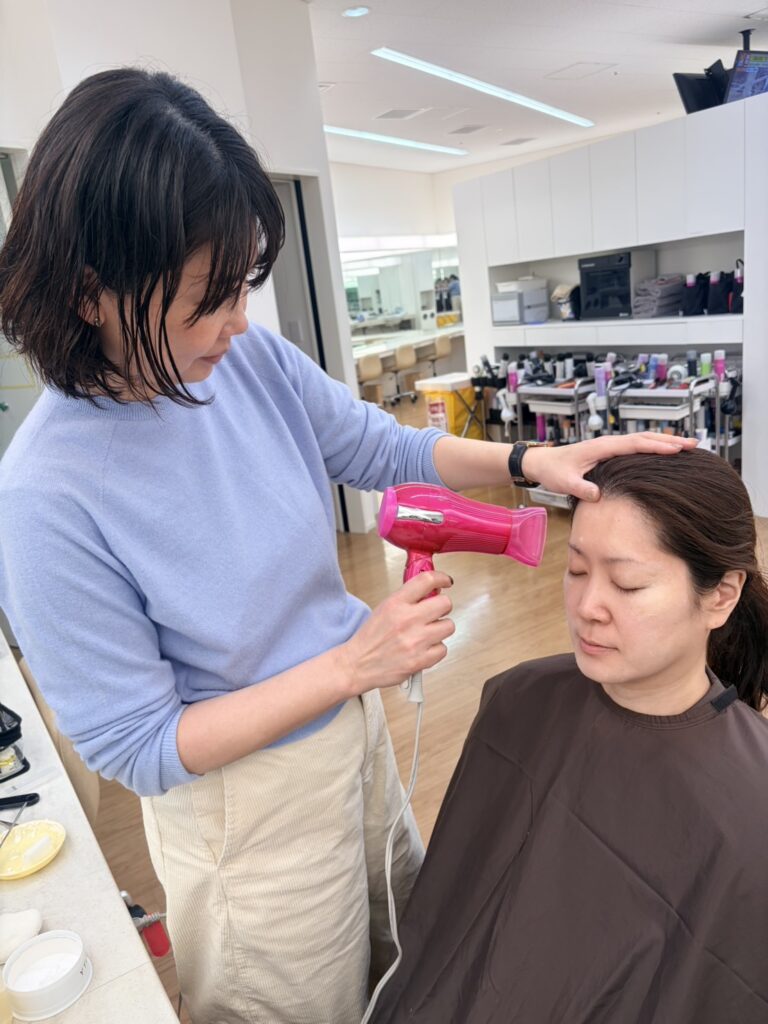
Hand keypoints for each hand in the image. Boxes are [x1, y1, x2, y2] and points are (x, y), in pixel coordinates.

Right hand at [338, 571, 454, 694]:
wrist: (357, 665)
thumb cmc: (370, 639)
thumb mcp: (384, 609)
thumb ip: (406, 600)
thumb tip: (430, 593)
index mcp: (396, 603)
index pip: (427, 580)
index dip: (441, 578)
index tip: (445, 581)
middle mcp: (407, 620)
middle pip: (445, 603)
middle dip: (442, 607)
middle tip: (435, 612)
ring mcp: (416, 640)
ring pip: (448, 626)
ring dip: (440, 629)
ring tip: (428, 633)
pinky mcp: (420, 660)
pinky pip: (443, 649)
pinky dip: (436, 649)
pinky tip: (424, 648)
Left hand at [521, 432, 698, 501]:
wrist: (543, 463)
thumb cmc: (554, 471)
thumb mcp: (565, 483)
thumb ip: (581, 489)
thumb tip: (598, 495)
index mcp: (602, 447)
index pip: (635, 444)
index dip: (657, 446)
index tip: (677, 449)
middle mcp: (609, 443)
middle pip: (644, 438)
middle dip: (669, 440)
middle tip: (694, 445)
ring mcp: (610, 446)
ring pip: (642, 441)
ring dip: (664, 441)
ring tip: (688, 446)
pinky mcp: (610, 452)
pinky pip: (636, 447)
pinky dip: (653, 447)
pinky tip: (665, 453)